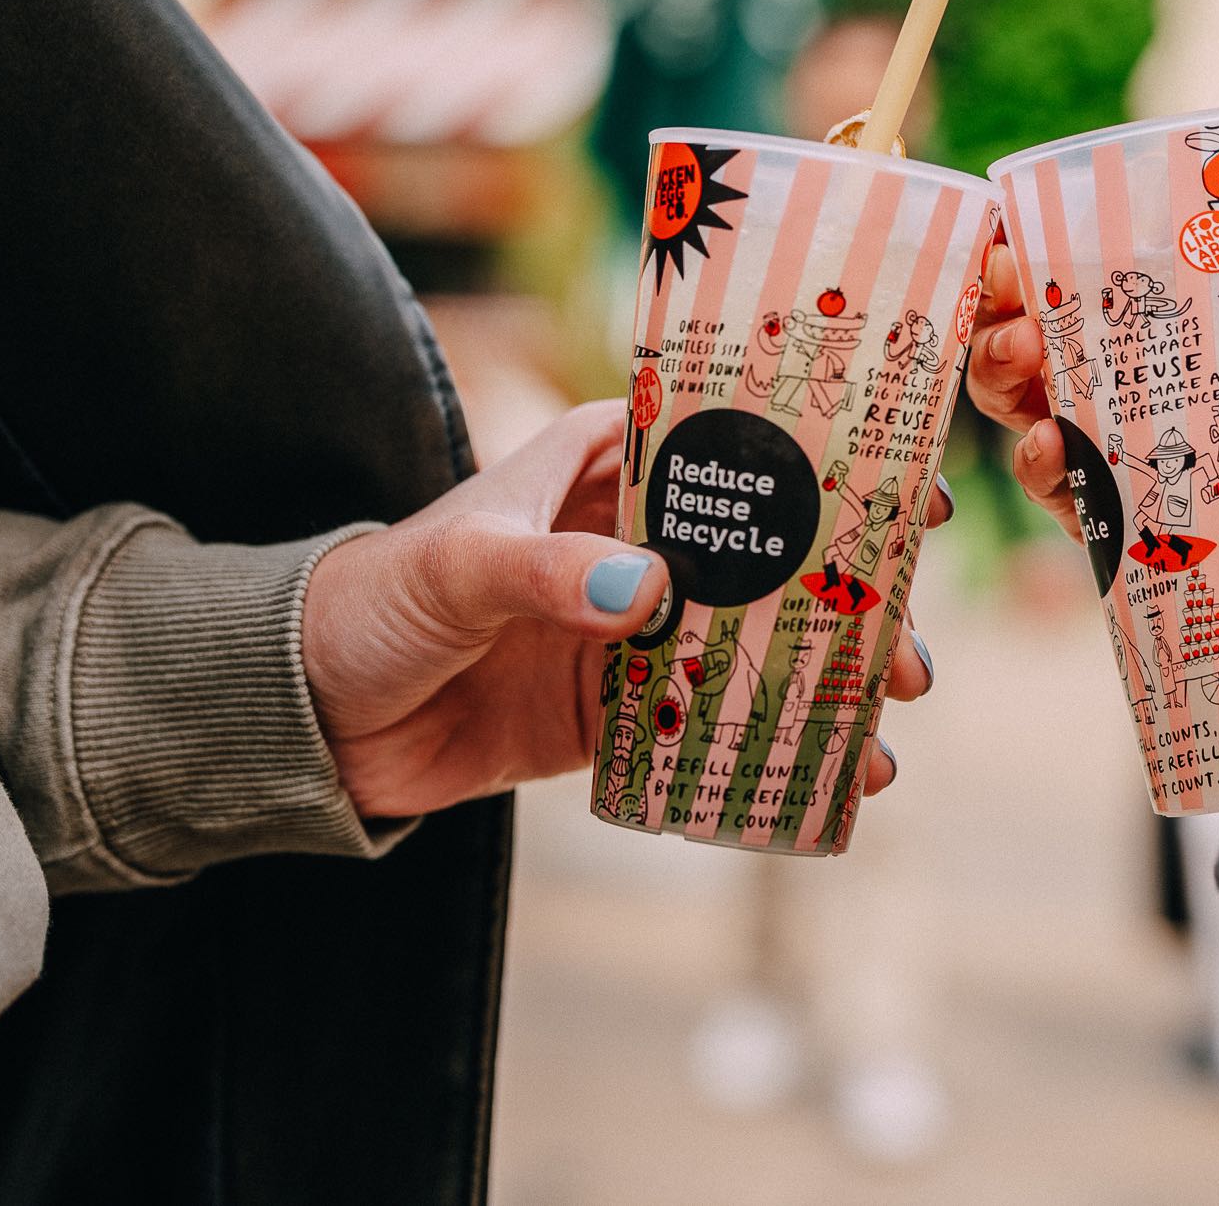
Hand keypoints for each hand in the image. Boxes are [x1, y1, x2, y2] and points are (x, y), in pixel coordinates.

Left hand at [301, 401, 939, 819]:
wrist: (306, 718)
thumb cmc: (373, 600)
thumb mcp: (458, 566)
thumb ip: (546, 572)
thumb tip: (644, 592)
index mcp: (604, 468)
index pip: (731, 443)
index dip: (826, 458)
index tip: (907, 485)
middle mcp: (633, 541)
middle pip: (771, 554)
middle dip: (853, 591)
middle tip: (911, 636)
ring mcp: (632, 628)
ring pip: (759, 642)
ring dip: (830, 674)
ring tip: (890, 715)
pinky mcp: (617, 710)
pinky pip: (713, 724)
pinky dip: (774, 746)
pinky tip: (834, 776)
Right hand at [965, 154, 1218, 826]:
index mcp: (1172, 320)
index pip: (1073, 271)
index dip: (1023, 246)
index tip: (1008, 229)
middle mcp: (1133, 386)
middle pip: (1028, 338)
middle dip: (997, 311)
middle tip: (1012, 297)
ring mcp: (1127, 459)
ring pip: (1026, 413)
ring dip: (1002, 381)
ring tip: (1024, 360)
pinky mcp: (1137, 533)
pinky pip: (1067, 501)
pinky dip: (1046, 472)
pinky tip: (1055, 449)